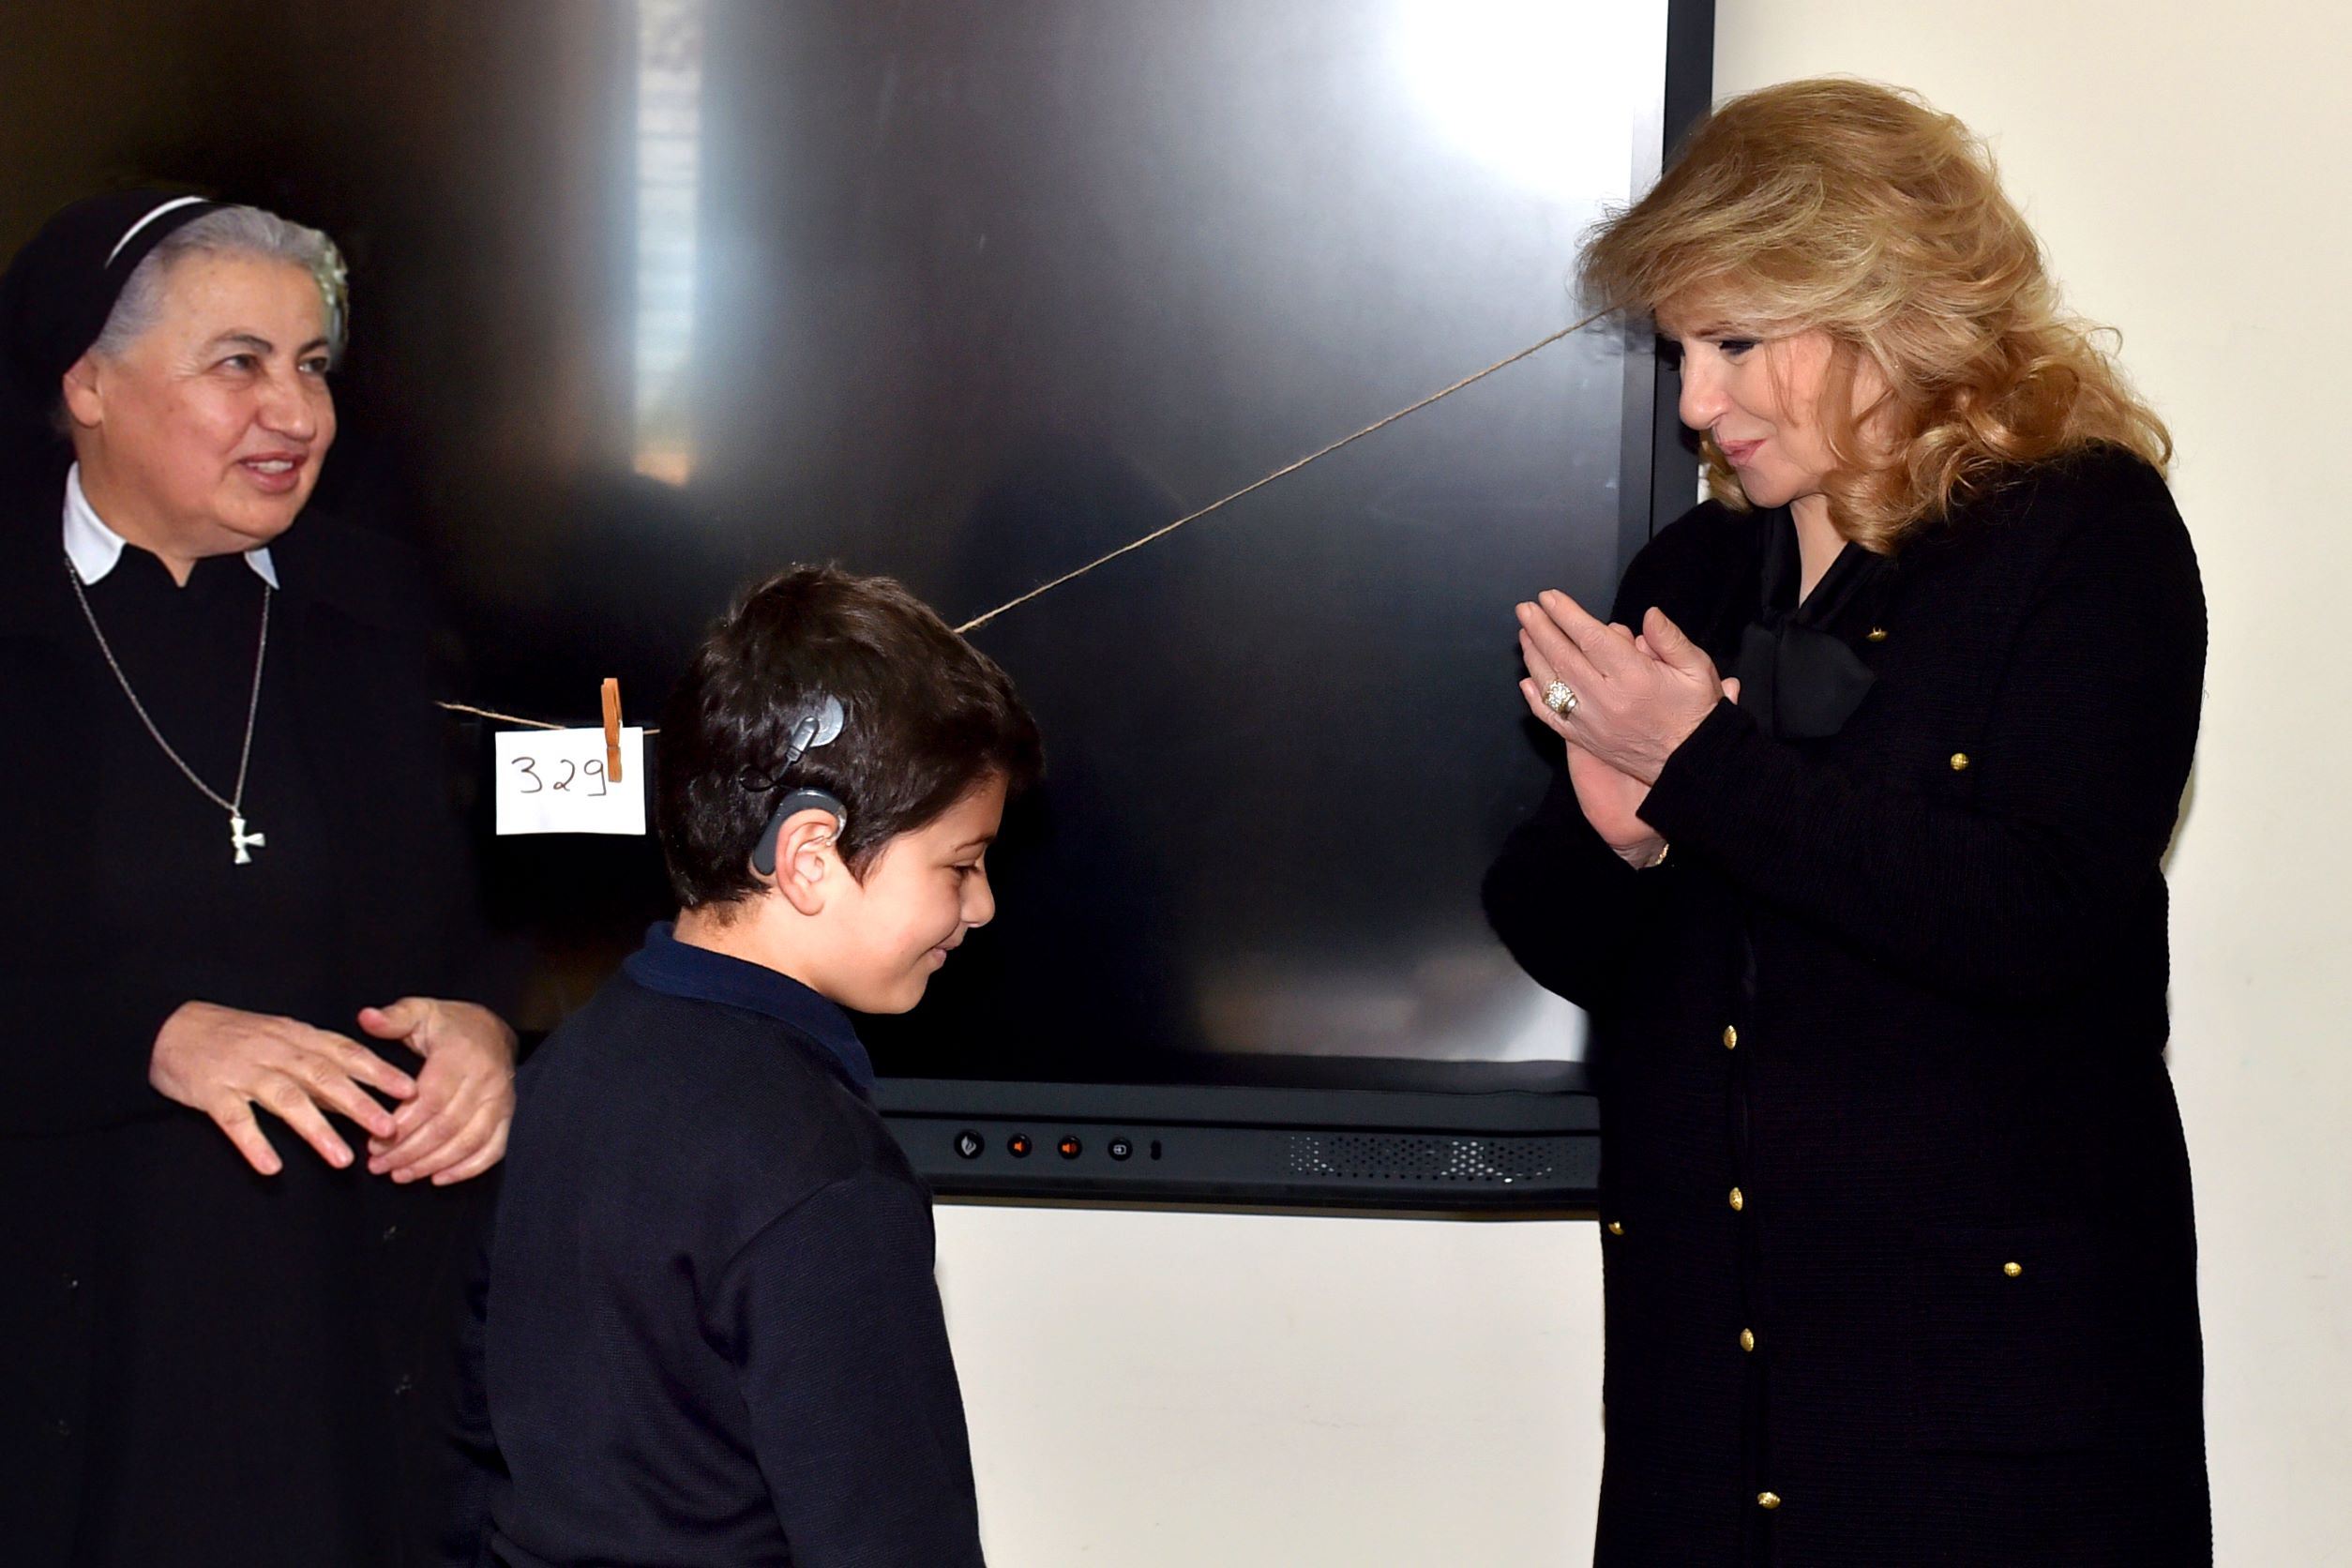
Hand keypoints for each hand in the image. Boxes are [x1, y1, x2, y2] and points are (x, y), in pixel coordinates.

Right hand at [151, 1001, 417, 1175]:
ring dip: (317, 1130)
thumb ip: (320, 1064)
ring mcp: (244, 1072)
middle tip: (389, 1128)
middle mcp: (275, 1052)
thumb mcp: (283, 1039)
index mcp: (297, 1037)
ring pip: (286, 1100)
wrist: (171, 1028)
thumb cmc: (237, 1037)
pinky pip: (235, 1121)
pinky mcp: (212, 1093)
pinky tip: (272, 1168)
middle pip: (324, 1077)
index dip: (379, 1071)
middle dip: (359, 1103)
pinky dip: (254, 1144)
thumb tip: (363, 1092)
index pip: (345, 1052)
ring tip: (343, 1160)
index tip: (410, 1090)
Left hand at [360, 998, 516, 1185]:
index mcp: (459, 1055)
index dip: (403, 1126)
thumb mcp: (420, 1012)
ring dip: (431, 1164)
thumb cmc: (449, 1026)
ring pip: (467, 1142)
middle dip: (409, 1151)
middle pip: (446, 1126)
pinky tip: (438, 1178)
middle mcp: (485, 1080)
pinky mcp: (508, 1116)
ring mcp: (500, 1100)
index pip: (431, 1099)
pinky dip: (467, 1169)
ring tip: (399, 1175)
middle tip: (378, 1166)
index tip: (374, 1142)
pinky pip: (492, 1150)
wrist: (492, 1030)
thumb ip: (393, 1018)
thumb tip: (366, 1018)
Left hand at [1520, 618, 1737, 866]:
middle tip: (1525, 609)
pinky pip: (1552, 718)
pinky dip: (1535, 698)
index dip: (1566, 615)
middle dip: (1541, 629)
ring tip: (1524, 634)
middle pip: (1563, 657)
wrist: (1693, 764)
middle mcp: (1606, 699)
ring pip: (1552, 684)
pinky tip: (1527, 680)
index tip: (1548, 597)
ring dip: (1534, 656)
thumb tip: (1648, 614)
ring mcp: (1591, 722)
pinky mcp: (1585, 740)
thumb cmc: (1696, 712)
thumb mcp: (1697, 669)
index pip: (1591, 638)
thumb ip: (1670, 639)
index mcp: (1634, 677)